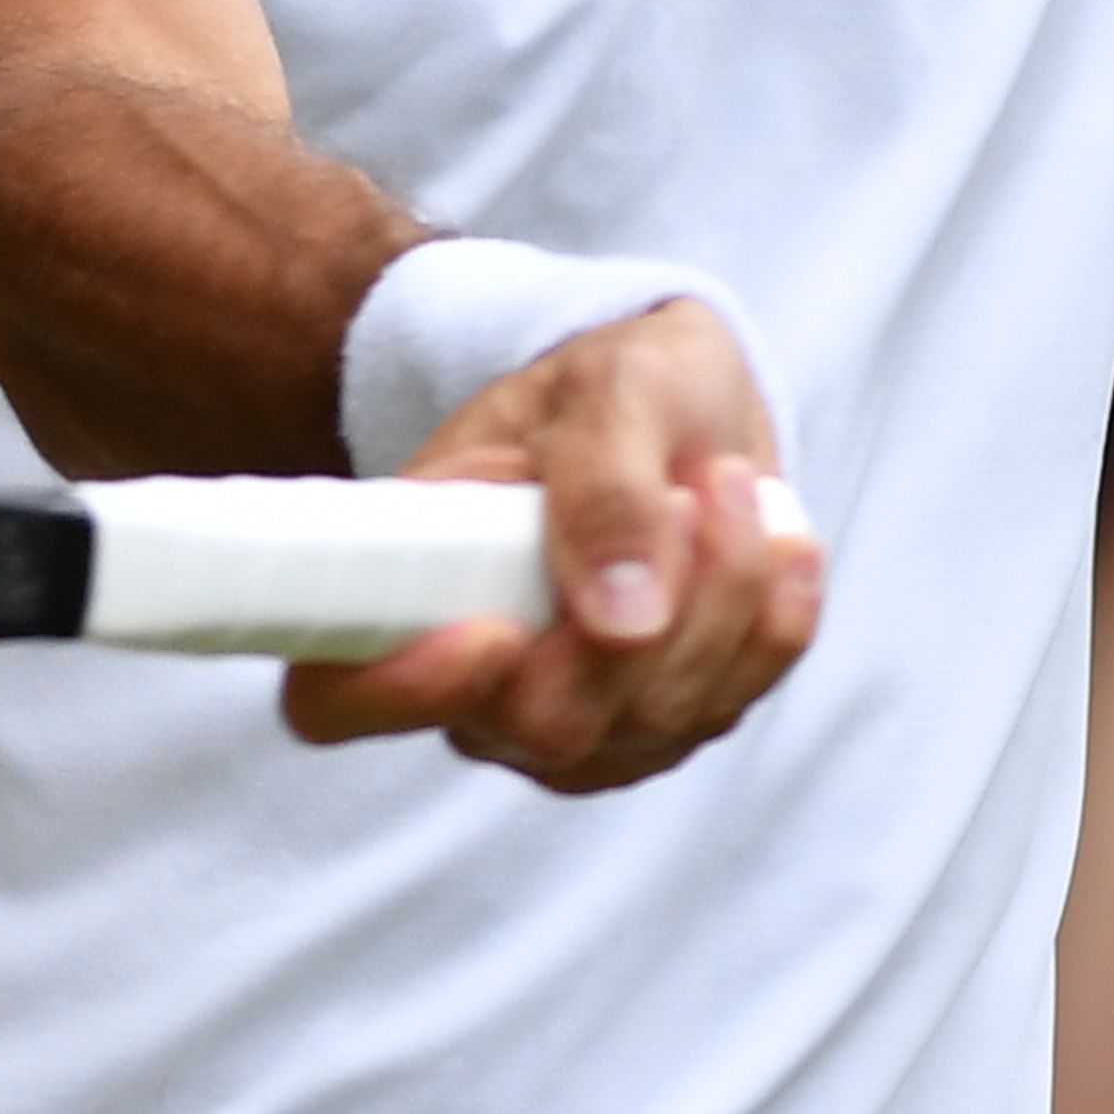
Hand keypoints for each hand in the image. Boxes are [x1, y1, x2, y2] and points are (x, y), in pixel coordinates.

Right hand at [278, 297, 824, 793]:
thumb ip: (601, 485)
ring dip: (724, 592)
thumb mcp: (605, 386)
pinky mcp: (656, 728)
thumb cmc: (606, 385)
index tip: (495, 629)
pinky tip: (777, 541)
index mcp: (401, 587)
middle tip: (692, 486)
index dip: (401, 691)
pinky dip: (772, 619)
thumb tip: (620, 620)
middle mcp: (472, 681)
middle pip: (546, 725)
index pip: (336, 698)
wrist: (677, 404)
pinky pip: (728, 708)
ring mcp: (568, 719)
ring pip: (655, 721)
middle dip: (646, 611)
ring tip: (726, 481)